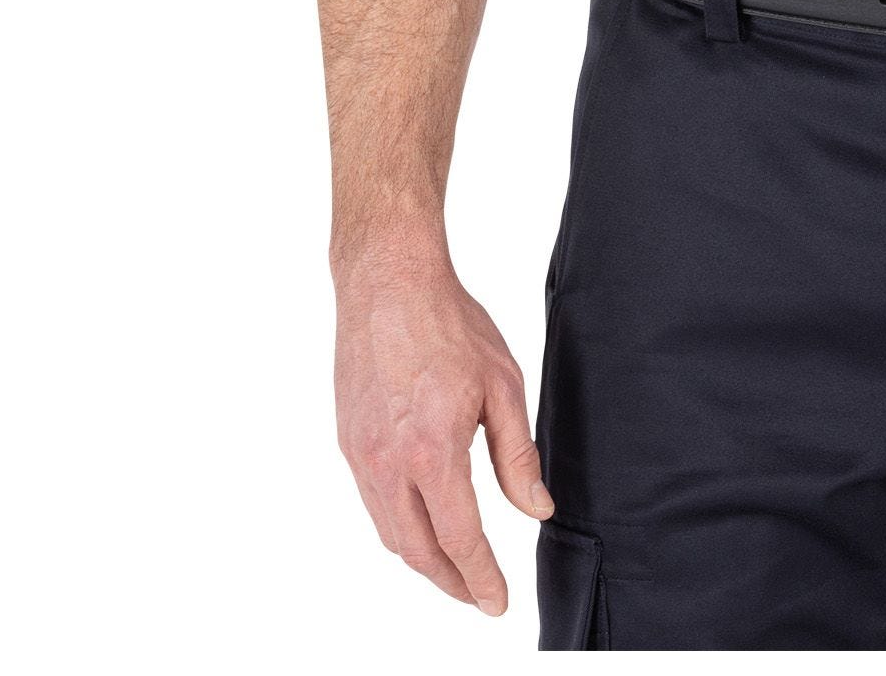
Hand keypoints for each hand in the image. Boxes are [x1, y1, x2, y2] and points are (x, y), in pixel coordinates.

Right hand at [334, 244, 552, 613]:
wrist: (388, 283)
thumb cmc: (450, 325)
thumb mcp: (503, 385)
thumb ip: (517, 455)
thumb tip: (537, 509)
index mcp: (431, 452)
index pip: (460, 538)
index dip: (481, 578)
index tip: (498, 603)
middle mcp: (387, 464)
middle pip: (418, 551)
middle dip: (451, 582)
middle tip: (480, 595)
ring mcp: (360, 456)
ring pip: (389, 533)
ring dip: (423, 559)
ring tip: (456, 568)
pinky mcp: (348, 441)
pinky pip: (373, 503)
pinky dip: (399, 527)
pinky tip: (422, 522)